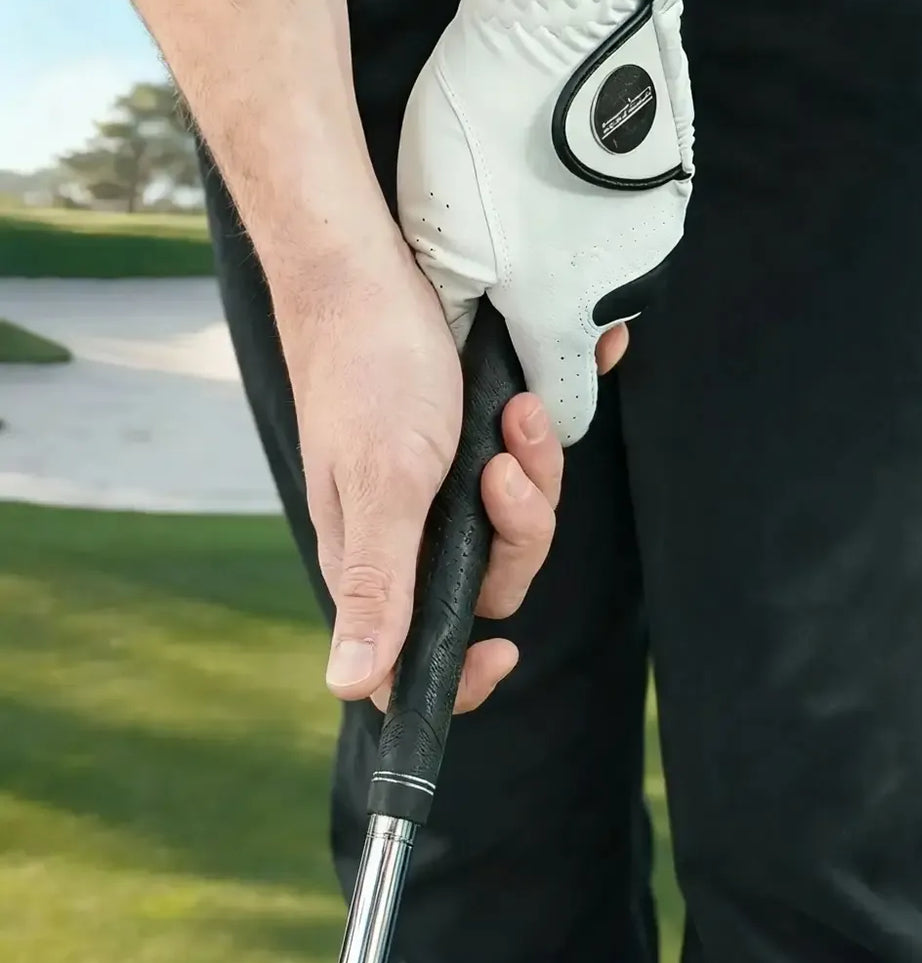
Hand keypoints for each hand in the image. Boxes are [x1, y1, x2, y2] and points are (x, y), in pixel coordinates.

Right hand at [276, 248, 624, 713]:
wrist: (368, 276)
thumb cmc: (366, 374)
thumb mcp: (381, 484)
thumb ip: (375, 586)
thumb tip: (348, 686)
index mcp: (373, 560)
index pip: (409, 660)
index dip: (459, 676)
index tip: (505, 653)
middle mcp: (407, 535)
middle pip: (490, 585)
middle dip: (518, 534)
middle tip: (503, 468)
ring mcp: (439, 491)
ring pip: (513, 526)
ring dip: (532, 475)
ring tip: (518, 415)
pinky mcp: (464, 450)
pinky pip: (521, 474)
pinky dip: (532, 445)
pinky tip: (523, 404)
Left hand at [397, 0, 693, 445]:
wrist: (565, 26)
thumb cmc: (491, 139)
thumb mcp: (439, 240)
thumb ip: (453, 316)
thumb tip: (460, 349)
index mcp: (562, 323)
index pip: (568, 412)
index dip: (537, 413)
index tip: (512, 389)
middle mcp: (621, 298)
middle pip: (582, 344)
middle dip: (544, 328)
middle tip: (504, 276)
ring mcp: (654, 246)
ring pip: (606, 288)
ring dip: (573, 275)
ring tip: (531, 218)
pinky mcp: (670, 200)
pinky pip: (628, 238)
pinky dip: (597, 230)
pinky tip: (563, 186)